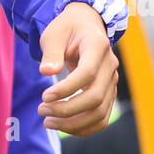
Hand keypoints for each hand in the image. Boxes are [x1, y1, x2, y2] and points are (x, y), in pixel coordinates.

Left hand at [37, 2, 118, 135]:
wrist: (86, 26)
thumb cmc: (67, 29)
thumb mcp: (54, 34)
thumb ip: (51, 52)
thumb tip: (47, 72)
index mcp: (98, 46)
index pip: (86, 73)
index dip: (66, 89)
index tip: (44, 96)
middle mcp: (110, 65)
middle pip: (95, 97)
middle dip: (67, 109)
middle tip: (41, 110)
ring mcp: (112, 81)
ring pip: (100, 113)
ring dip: (74, 123)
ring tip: (48, 122)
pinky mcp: (109, 93)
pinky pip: (101, 118)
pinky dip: (83, 127)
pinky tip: (62, 126)